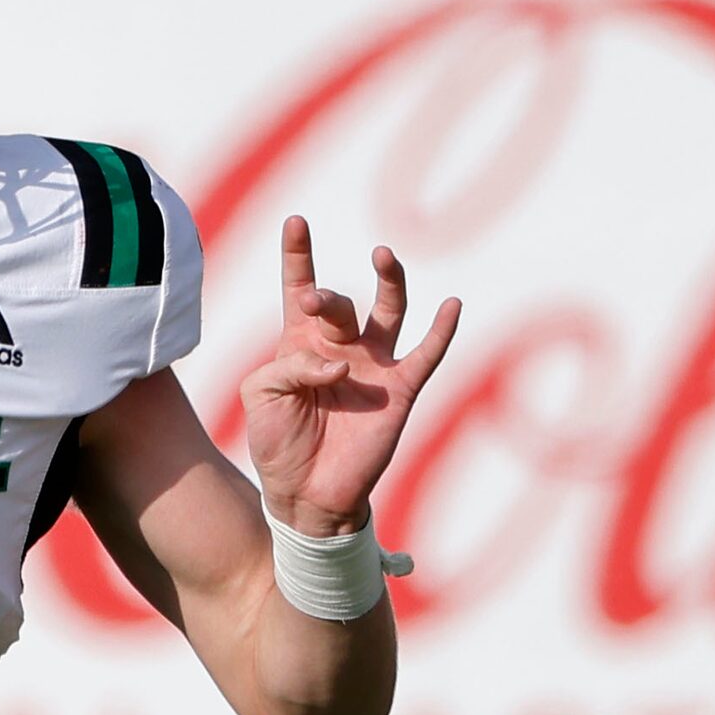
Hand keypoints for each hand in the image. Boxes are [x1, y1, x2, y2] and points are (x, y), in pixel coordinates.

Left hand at [240, 215, 459, 536]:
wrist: (305, 492)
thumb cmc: (277, 442)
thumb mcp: (261, 396)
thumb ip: (290, 367)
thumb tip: (339, 363)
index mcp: (300, 341)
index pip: (300, 286)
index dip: (298, 254)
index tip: (296, 221)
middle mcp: (340, 345)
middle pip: (341, 303)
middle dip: (327, 297)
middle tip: (314, 300)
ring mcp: (374, 365)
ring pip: (389, 311)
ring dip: (389, 282)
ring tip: (383, 255)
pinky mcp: (401, 390)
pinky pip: (427, 354)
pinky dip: (441, 330)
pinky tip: (452, 305)